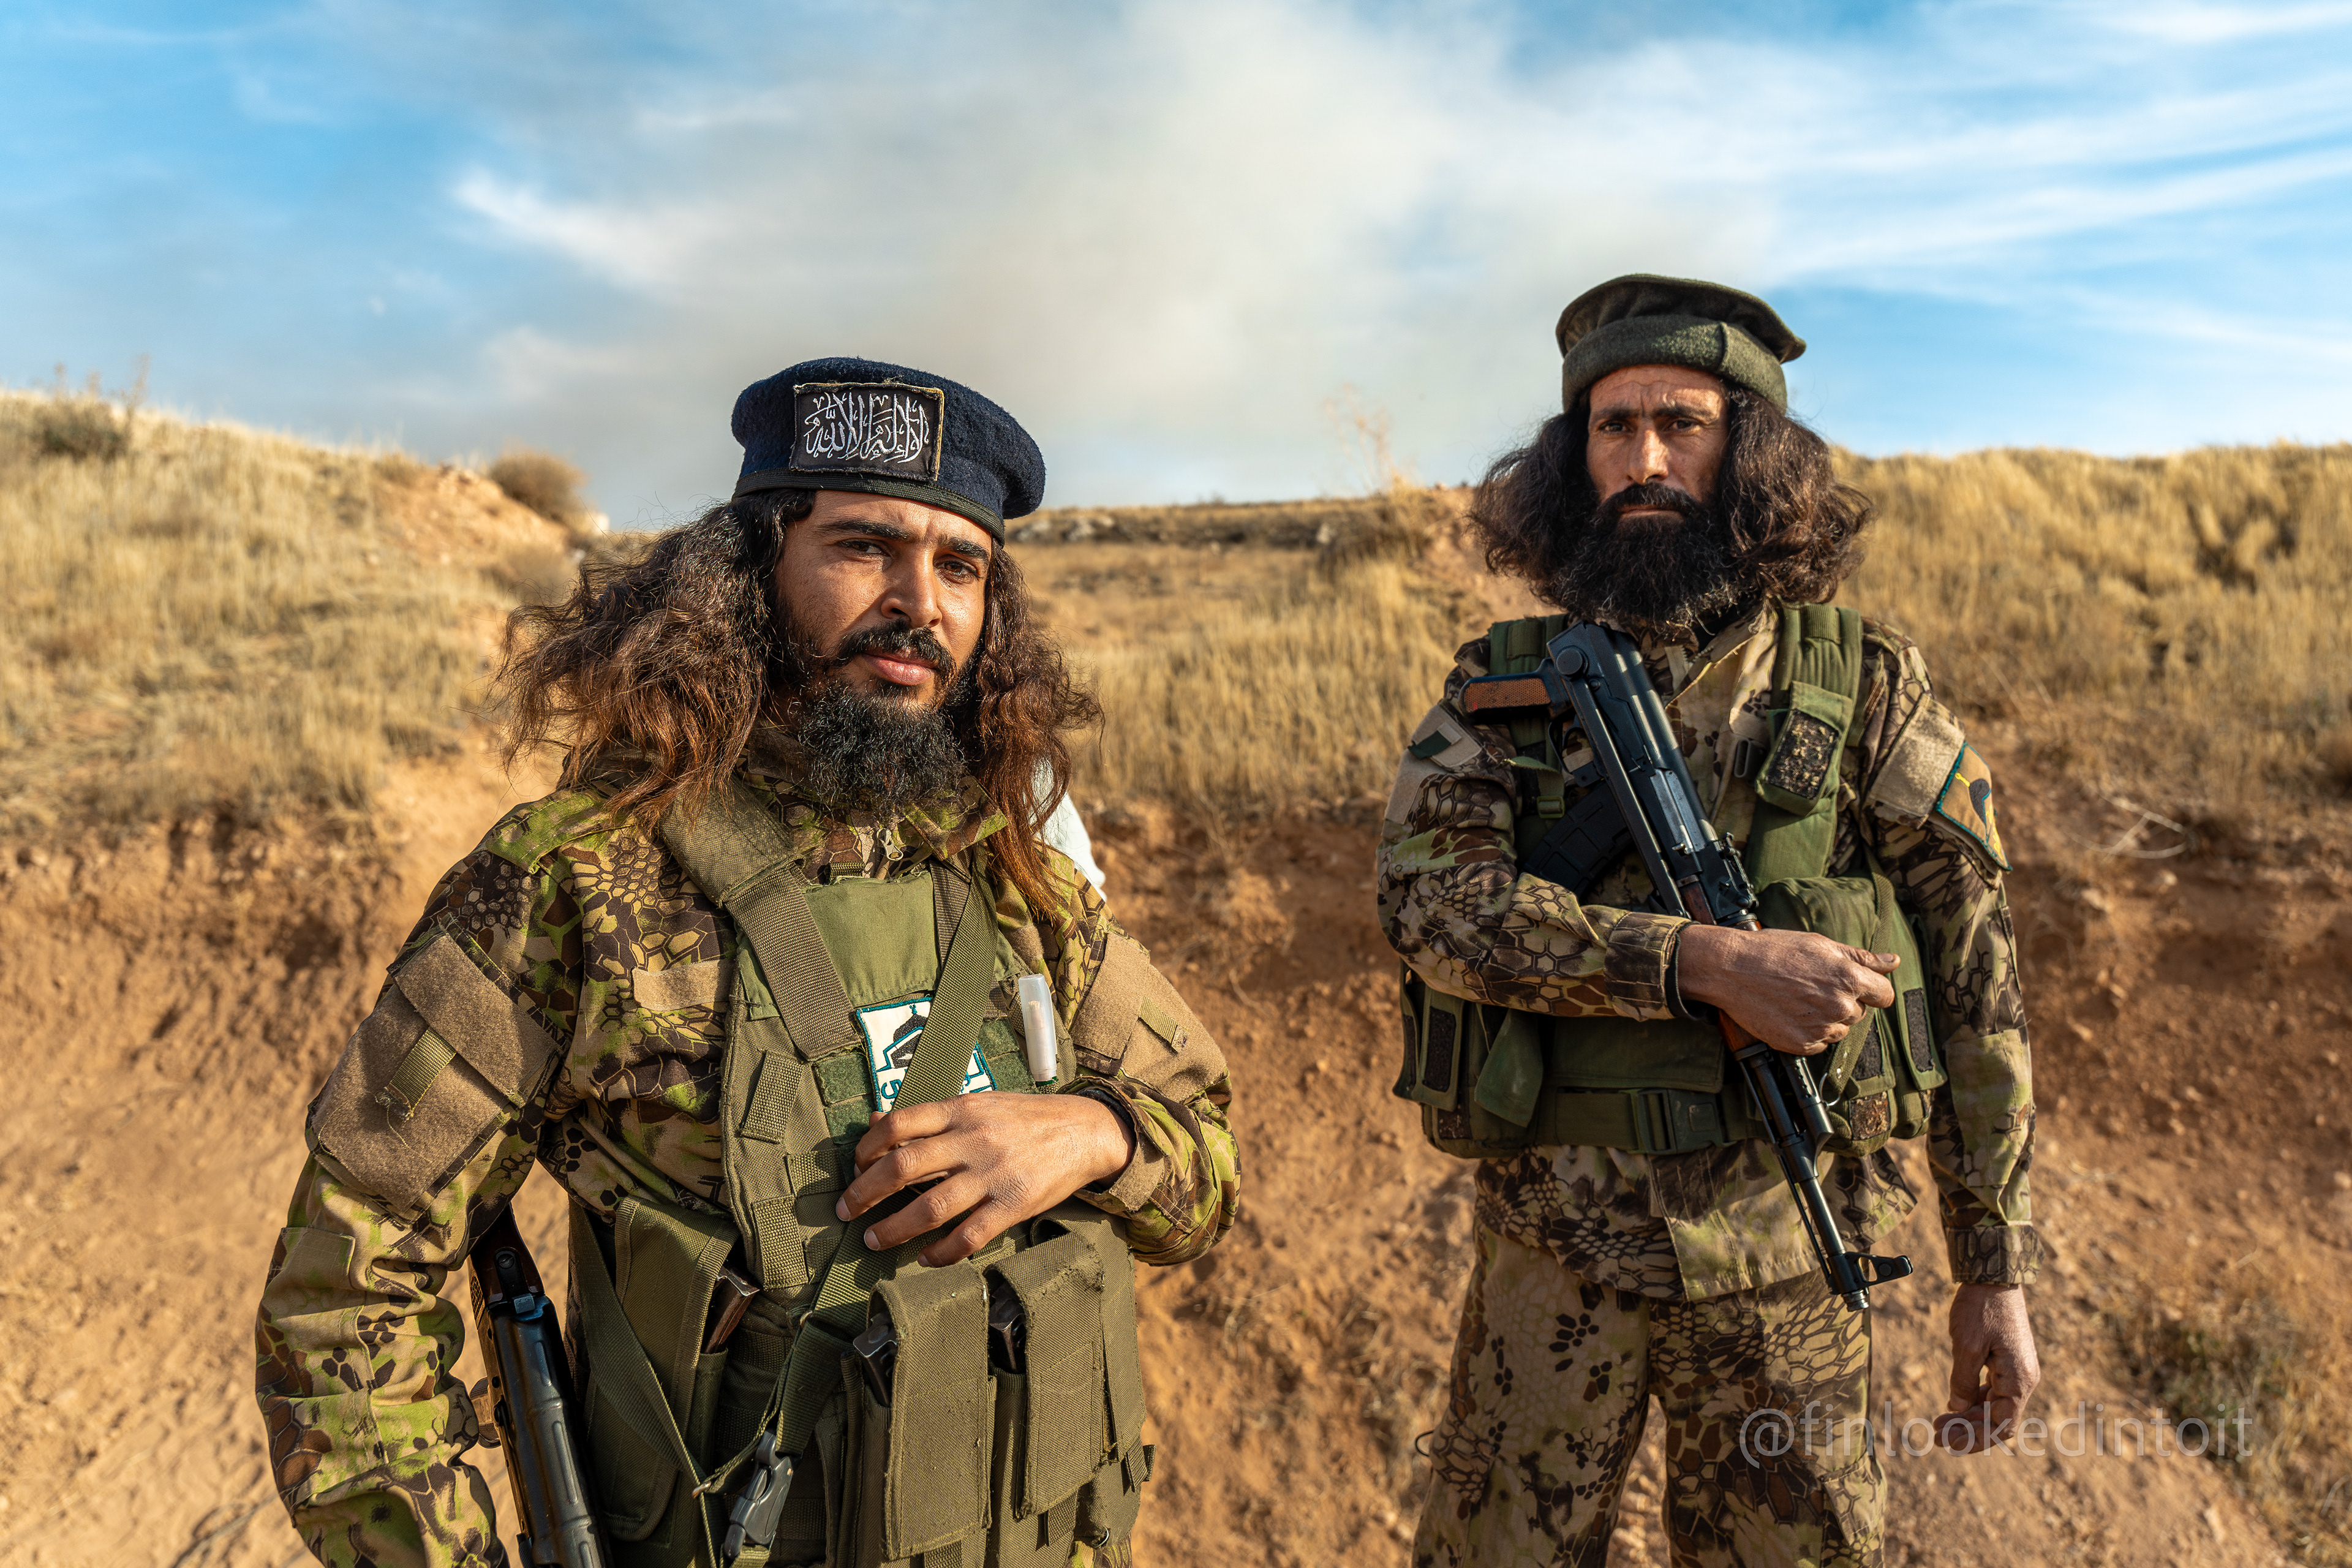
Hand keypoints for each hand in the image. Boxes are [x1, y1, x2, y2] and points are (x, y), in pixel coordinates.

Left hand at [835, 1090, 1135, 1265]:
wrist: (1085, 1130)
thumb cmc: (1025, 1118)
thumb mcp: (979, 1104)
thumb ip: (931, 1116)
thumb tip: (876, 1121)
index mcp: (963, 1110)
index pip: (899, 1123)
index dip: (867, 1148)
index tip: (855, 1167)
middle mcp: (974, 1139)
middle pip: (903, 1167)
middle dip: (865, 1193)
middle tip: (847, 1211)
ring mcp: (994, 1174)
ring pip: (930, 1208)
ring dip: (893, 1229)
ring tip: (874, 1240)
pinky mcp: (1014, 1204)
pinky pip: (969, 1236)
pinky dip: (941, 1252)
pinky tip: (925, 1258)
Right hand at [1673, 924, 1899, 1054]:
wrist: (1731, 969)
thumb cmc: (1774, 950)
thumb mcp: (1820, 944)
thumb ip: (1862, 957)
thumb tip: (1893, 962)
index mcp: (1848, 978)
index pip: (1885, 995)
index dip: (1873, 989)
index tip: (1858, 986)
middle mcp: (1838, 1006)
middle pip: (1860, 1012)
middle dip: (1844, 1001)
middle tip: (1814, 986)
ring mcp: (1820, 1028)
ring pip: (1840, 1030)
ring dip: (1827, 1019)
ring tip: (1799, 999)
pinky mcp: (1801, 1044)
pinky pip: (1819, 1044)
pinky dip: (1809, 1032)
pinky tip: (1791, 1013)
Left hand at [1937, 1283, 2040, 1452]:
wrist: (1994, 1277)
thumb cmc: (1982, 1308)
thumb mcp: (1966, 1345)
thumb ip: (1962, 1380)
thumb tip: (1957, 1407)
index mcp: (2018, 1380)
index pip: (2001, 1425)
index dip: (1975, 1439)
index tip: (1949, 1444)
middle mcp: (2023, 1380)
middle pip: (1998, 1420)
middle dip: (1968, 1432)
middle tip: (1937, 1438)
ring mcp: (2016, 1371)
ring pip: (1994, 1407)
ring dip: (1969, 1418)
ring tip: (1940, 1424)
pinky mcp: (2007, 1362)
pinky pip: (1992, 1391)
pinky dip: (1974, 1401)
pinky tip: (1954, 1405)